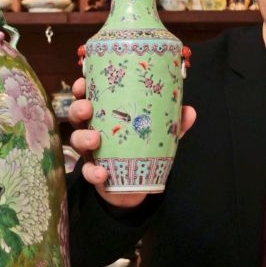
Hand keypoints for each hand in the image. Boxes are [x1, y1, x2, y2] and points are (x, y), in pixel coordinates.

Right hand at [68, 77, 196, 207]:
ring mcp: (91, 152)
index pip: (88, 95)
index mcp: (104, 114)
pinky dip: (93, 172)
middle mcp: (93, 130)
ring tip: (95, 139)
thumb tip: (189, 111)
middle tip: (88, 108)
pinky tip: (102, 173)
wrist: (136, 184)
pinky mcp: (94, 173)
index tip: (84, 82)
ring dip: (83, 138)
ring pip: (76, 141)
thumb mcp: (159, 133)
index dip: (81, 87)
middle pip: (76, 115)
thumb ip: (173, 123)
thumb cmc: (142, 148)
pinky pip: (88, 172)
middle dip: (78, 108)